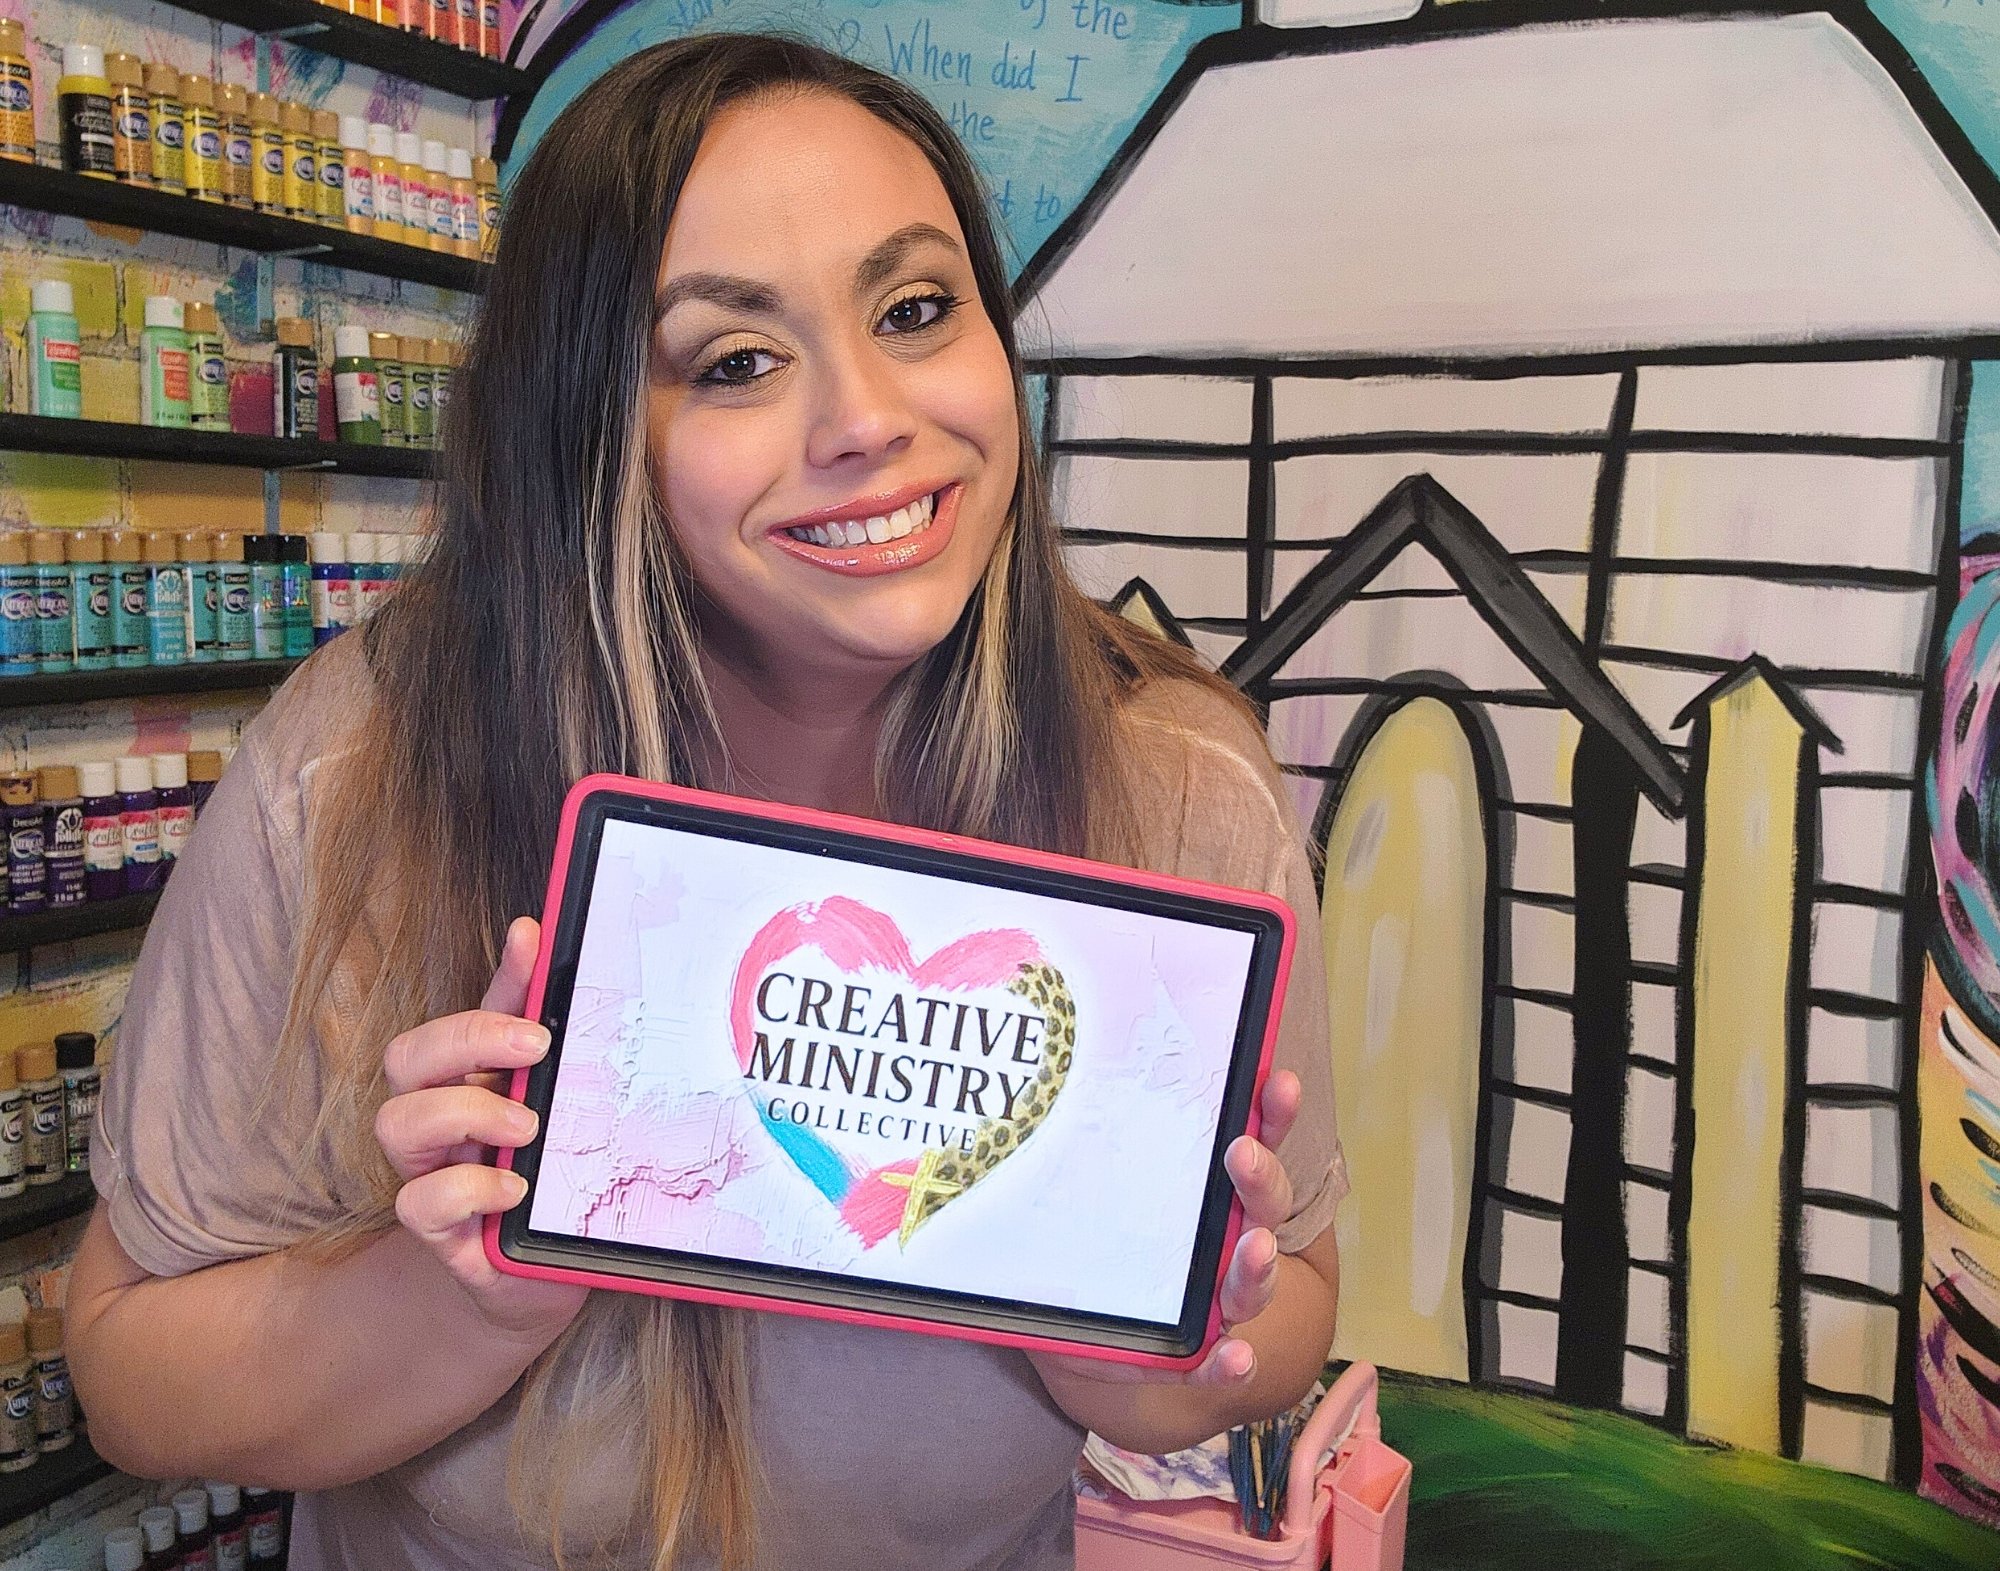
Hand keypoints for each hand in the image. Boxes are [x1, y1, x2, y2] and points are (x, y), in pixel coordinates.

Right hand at [374, 916, 587, 1343]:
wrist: (543, 1278)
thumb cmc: (554, 1181)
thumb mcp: (570, 1112)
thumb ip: (566, 1047)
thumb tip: (572, 968)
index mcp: (475, 1078)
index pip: (473, 1010)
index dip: (501, 973)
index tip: (534, 939)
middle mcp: (442, 1117)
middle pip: (408, 1055)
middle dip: (467, 1039)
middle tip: (537, 1048)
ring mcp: (433, 1170)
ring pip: (396, 1121)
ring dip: (465, 1112)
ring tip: (527, 1127)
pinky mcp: (437, 1229)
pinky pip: (418, 1202)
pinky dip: (466, 1189)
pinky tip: (513, 1188)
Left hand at [1028, 1070, 1302, 1394]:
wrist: (1086, 1326)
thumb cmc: (1096, 1243)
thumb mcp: (1086, 1188)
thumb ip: (1078, 1146)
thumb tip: (1025, 1084)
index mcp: (1211, 1193)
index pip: (1254, 1144)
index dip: (1272, 1115)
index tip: (1279, 1083)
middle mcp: (1225, 1242)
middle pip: (1262, 1207)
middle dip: (1260, 1178)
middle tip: (1242, 1152)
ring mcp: (1215, 1299)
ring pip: (1251, 1281)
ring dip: (1259, 1265)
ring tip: (1256, 1248)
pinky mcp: (1190, 1354)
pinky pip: (1216, 1361)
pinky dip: (1231, 1362)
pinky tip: (1237, 1357)